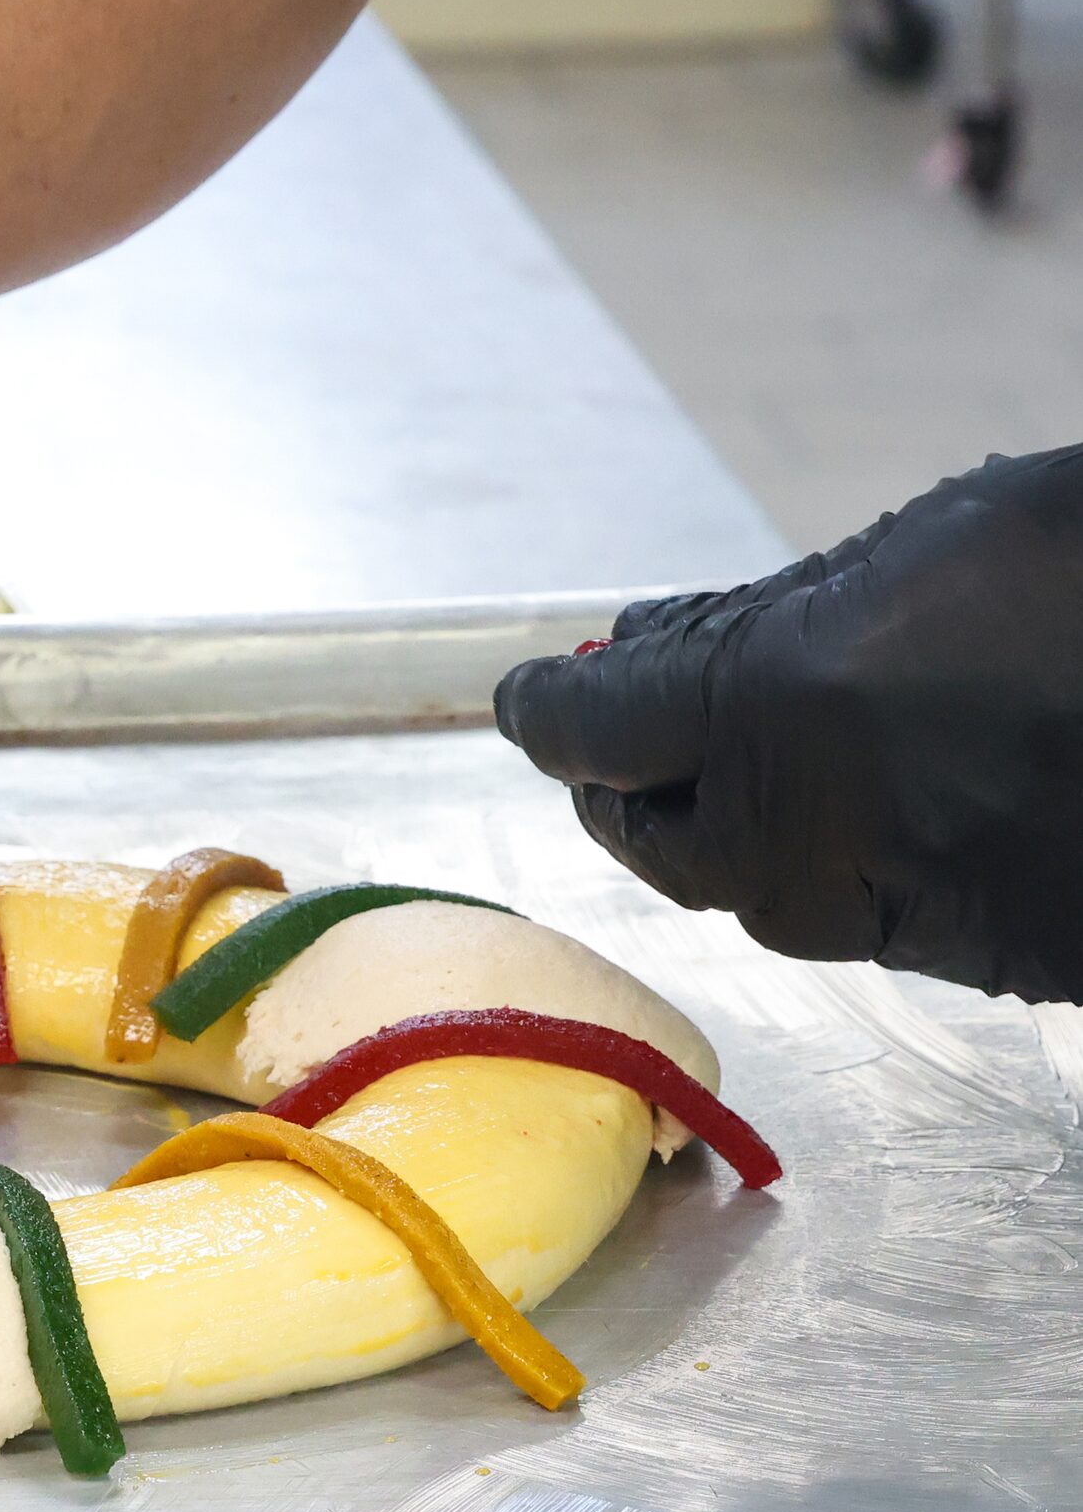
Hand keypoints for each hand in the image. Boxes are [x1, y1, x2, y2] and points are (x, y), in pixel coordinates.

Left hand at [496, 445, 1082, 1002]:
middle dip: (629, 776)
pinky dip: (845, 857)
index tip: (526, 693)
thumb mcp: (933, 546)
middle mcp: (809, 837)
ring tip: (775, 743)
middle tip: (636, 721)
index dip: (544, 707)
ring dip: (734, 820)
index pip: (583, 728)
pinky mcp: (985, 965)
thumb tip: (653, 644)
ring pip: (749, 886)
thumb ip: (769, 615)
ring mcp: (898, 916)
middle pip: (645, 832)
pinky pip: (861, 913)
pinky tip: (896, 791)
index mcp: (773, 712)